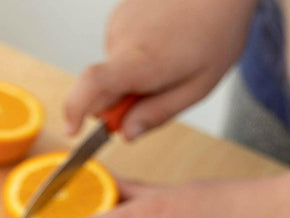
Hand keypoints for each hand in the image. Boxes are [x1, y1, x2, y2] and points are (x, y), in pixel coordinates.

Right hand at [64, 0, 258, 138]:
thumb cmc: (217, 32)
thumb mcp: (197, 87)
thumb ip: (158, 113)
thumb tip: (126, 134)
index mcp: (142, 60)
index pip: (92, 85)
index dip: (75, 110)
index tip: (73, 130)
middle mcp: (123, 37)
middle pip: (101, 86)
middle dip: (121, 101)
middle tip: (159, 91)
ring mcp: (119, 21)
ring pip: (113, 69)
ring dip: (133, 76)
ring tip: (169, 58)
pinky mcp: (121, 12)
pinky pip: (119, 49)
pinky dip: (135, 56)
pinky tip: (162, 41)